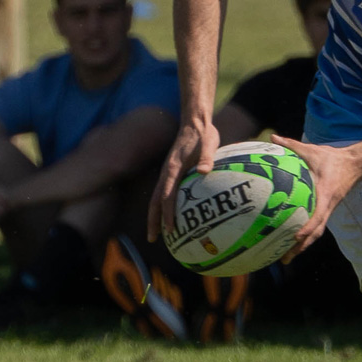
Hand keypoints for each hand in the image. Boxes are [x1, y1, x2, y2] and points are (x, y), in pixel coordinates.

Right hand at [147, 119, 219, 240]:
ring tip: (158, 234)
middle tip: (153, 239)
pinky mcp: (172, 173)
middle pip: (155, 201)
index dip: (167, 214)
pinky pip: (164, 193)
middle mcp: (166, 173)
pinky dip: (163, 207)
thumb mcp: (209, 143)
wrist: (195, 122)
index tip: (171, 230)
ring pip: (157, 198)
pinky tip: (171, 217)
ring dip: (155, 216)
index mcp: (173, 169)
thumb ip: (207, 157)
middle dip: (153, 221)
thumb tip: (205, 171)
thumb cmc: (204, 134)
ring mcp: (167, 173)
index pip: (167, 196)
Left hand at [270, 135, 361, 258]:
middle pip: (315, 233)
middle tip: (285, 259)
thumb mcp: (313, 150)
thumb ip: (292, 145)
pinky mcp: (327, 210)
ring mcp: (328, 210)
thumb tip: (272, 137)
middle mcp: (327, 206)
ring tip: (286, 258)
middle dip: (301, 247)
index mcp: (326, 195)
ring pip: (316, 233)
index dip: (307, 228)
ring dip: (302, 246)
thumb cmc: (333, 158)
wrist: (356, 164)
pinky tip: (291, 241)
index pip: (318, 216)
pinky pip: (316, 226)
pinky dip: (305, 236)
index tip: (295, 237)